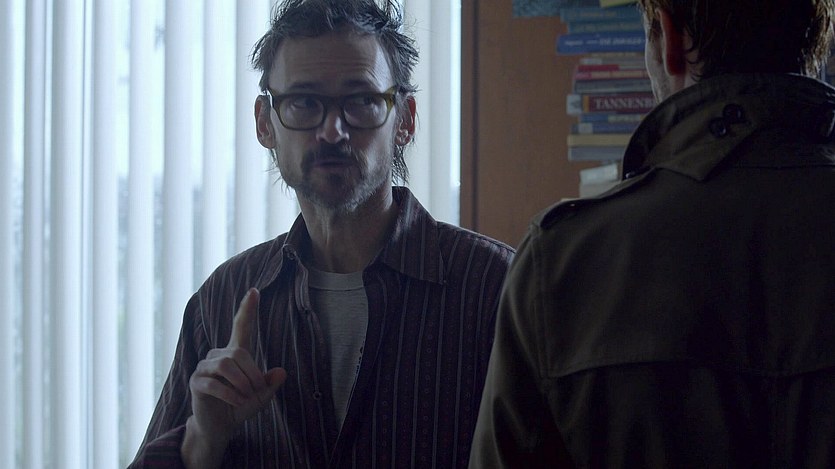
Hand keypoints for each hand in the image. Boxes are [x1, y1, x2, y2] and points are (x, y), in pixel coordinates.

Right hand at [182, 288, 286, 466]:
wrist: (220, 427)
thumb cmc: (241, 406)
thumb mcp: (261, 396)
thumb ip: (270, 384)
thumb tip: (282, 372)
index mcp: (235, 353)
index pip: (241, 327)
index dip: (247, 310)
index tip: (254, 291)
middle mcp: (218, 356)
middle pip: (238, 352)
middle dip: (252, 373)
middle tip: (257, 391)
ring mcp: (204, 367)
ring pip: (225, 364)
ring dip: (241, 382)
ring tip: (247, 396)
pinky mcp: (196, 382)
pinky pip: (214, 383)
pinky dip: (230, 394)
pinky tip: (238, 402)